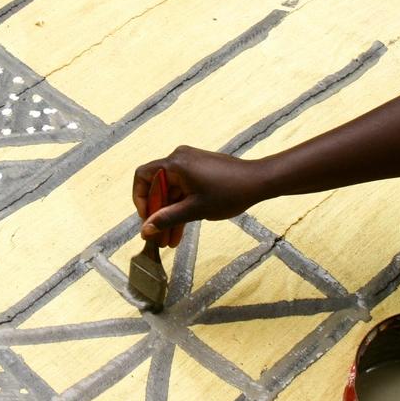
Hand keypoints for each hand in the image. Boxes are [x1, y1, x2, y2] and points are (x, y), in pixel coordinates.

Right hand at [133, 146, 263, 244]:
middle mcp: (179, 159)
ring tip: (170, 241)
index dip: (139, 199)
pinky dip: (181, 207)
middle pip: (158, 187)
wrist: (260, 181)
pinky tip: (181, 230)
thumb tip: (145, 230)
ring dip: (170, 215)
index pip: (143, 176)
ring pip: (172, 192)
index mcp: (175, 163)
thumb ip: (167, 218)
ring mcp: (190, 164)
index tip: (147, 219)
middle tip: (158, 238)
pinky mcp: (200, 170)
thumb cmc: (229, 192)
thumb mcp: (195, 209)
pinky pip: (184, 189)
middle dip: (158, 214)